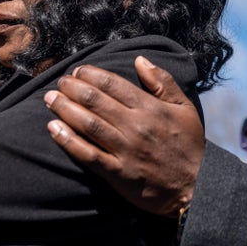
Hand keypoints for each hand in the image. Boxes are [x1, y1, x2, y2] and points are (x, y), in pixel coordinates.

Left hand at [44, 55, 204, 216]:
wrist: (196, 186)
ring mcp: (124, 150)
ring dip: (65, 108)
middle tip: (60, 81)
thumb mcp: (184, 107)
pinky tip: (53, 129)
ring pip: (87, 124)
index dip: (91, 74)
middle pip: (95, 100)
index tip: (78, 70)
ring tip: (50, 98)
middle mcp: (135, 126)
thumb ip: (163, 81)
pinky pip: (87, 154)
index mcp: (150, 108)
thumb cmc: (188, 145)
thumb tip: (140, 60)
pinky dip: (68, 140)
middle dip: (72, 87)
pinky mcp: (117, 173)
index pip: (113, 84)